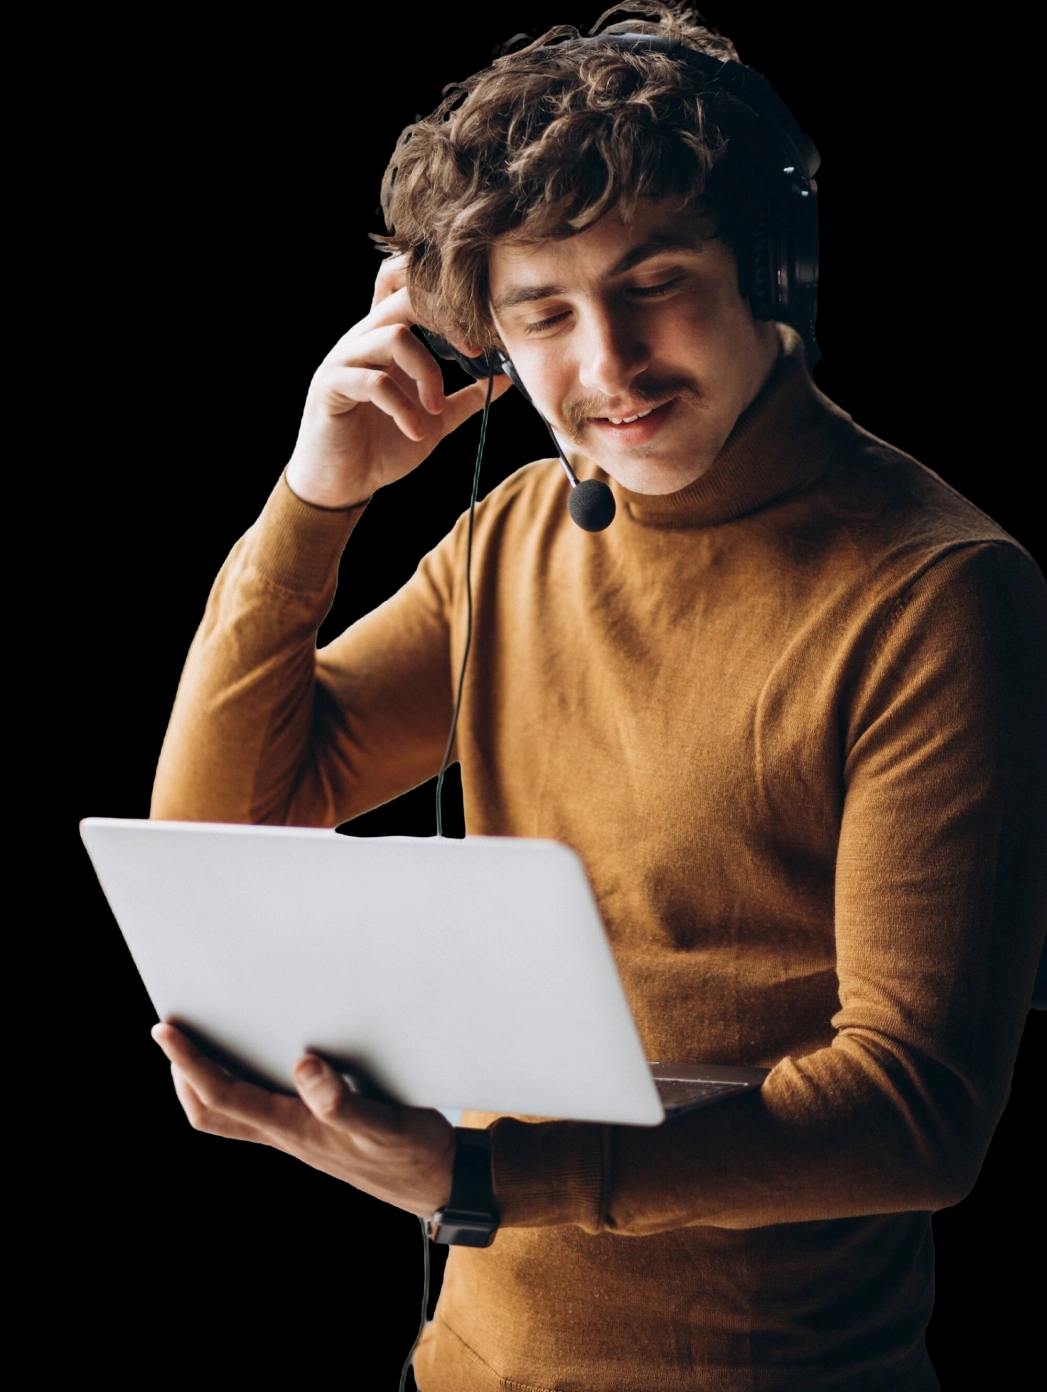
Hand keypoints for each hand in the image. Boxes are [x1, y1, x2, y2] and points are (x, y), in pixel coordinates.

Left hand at [152, 1023, 455, 1216]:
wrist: (436, 1182)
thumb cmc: (411, 1154)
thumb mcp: (383, 1125)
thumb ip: (341, 1102)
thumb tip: (302, 1065)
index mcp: (293, 1130)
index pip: (222, 1097)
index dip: (188, 1063)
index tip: (166, 1030)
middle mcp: (286, 1135)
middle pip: (210, 1114)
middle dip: (183, 1074)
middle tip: (173, 1033)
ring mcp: (298, 1136)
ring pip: (231, 1115)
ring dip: (206, 1081)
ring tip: (203, 1043)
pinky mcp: (314, 1132)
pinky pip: (259, 1111)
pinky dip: (241, 1084)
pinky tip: (260, 1061)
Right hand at [285, 256, 511, 508]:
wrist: (342, 483)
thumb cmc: (383, 446)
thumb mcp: (436, 419)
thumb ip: (467, 396)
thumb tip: (505, 377)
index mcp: (388, 339)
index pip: (414, 291)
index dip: (452, 304)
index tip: (481, 343)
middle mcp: (364, 339)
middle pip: (405, 297)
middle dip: (446, 320)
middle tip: (472, 355)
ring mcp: (345, 360)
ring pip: (394, 337)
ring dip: (427, 373)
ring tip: (435, 409)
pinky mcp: (331, 387)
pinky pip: (373, 382)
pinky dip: (403, 407)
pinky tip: (415, 431)